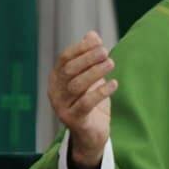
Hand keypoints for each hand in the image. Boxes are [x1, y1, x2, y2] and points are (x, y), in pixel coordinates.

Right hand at [49, 32, 117, 168]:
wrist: (91, 135)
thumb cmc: (91, 102)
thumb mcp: (91, 78)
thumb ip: (90, 58)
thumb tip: (92, 34)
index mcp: (56, 79)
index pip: (64, 59)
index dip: (80, 48)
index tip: (98, 41)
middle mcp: (55, 92)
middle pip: (69, 70)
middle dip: (88, 59)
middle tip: (106, 52)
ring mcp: (62, 107)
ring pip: (76, 85)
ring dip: (95, 72)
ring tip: (111, 64)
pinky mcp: (73, 120)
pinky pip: (86, 103)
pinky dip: (100, 92)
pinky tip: (114, 83)